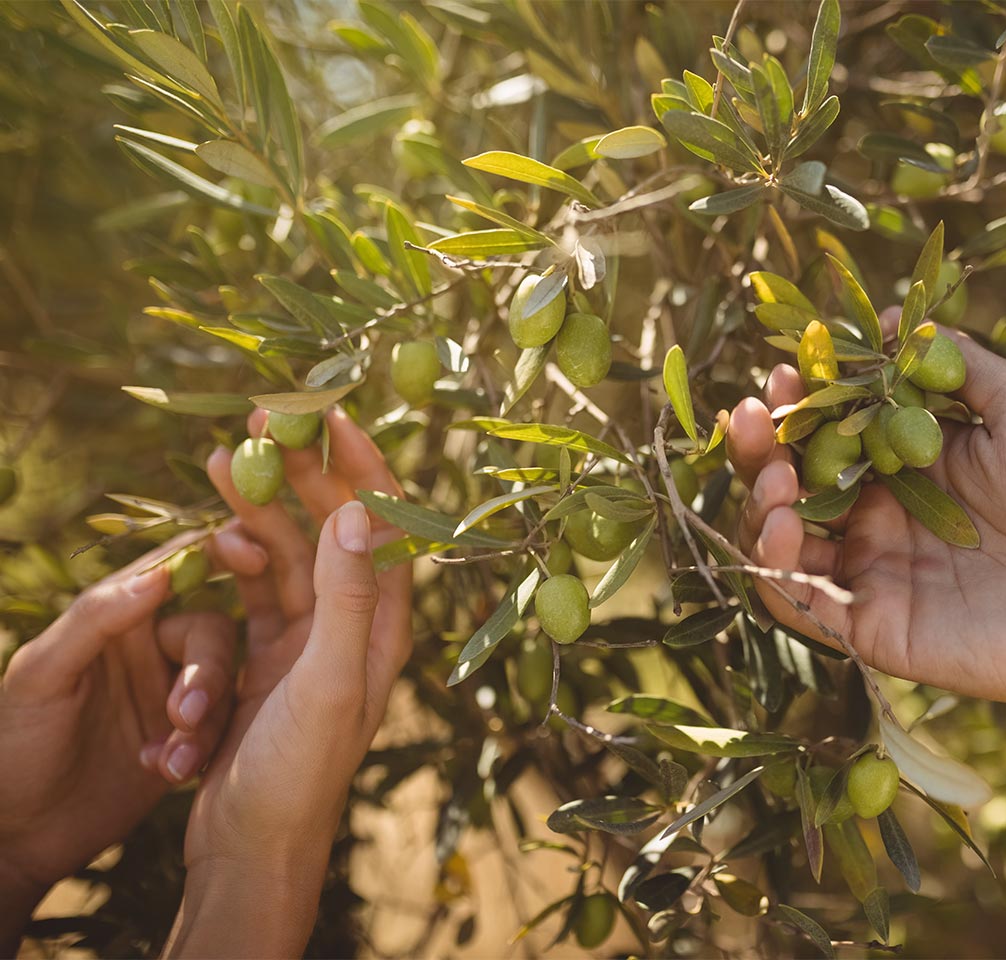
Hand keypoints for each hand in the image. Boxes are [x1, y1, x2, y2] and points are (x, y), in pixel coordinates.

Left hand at [0, 526, 266, 947]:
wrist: (16, 834)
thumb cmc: (13, 745)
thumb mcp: (42, 676)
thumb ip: (95, 619)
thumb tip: (158, 576)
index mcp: (118, 615)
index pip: (180, 564)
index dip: (224, 549)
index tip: (253, 557)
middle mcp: (152, 646)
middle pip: (213, 632)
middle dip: (208, 672)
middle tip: (184, 716)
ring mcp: (172, 692)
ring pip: (224, 685)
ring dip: (205, 722)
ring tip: (171, 762)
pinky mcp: (187, 737)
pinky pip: (221, 730)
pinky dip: (201, 750)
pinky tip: (167, 772)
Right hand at [165, 408, 410, 957]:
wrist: (253, 841)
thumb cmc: (301, 769)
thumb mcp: (328, 678)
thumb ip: (347, 596)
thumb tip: (363, 511)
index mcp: (385, 624)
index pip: (386, 524)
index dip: (364, 464)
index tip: (334, 413)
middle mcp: (354, 622)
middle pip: (333, 526)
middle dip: (302, 472)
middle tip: (263, 420)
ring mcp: (309, 636)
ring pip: (287, 551)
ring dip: (258, 506)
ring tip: (216, 459)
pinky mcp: (267, 654)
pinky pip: (254, 586)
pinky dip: (235, 552)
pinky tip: (209, 526)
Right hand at [728, 309, 1005, 716]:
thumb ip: (958, 363)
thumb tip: (893, 317)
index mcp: (916, 463)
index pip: (833, 430)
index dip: (802, 402)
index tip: (784, 372)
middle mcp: (886, 517)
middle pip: (794, 484)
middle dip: (762, 449)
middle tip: (753, 417)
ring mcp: (879, 573)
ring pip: (786, 543)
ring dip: (761, 506)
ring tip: (774, 480)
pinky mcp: (879, 628)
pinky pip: (804, 606)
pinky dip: (775, 571)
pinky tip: (781, 531)